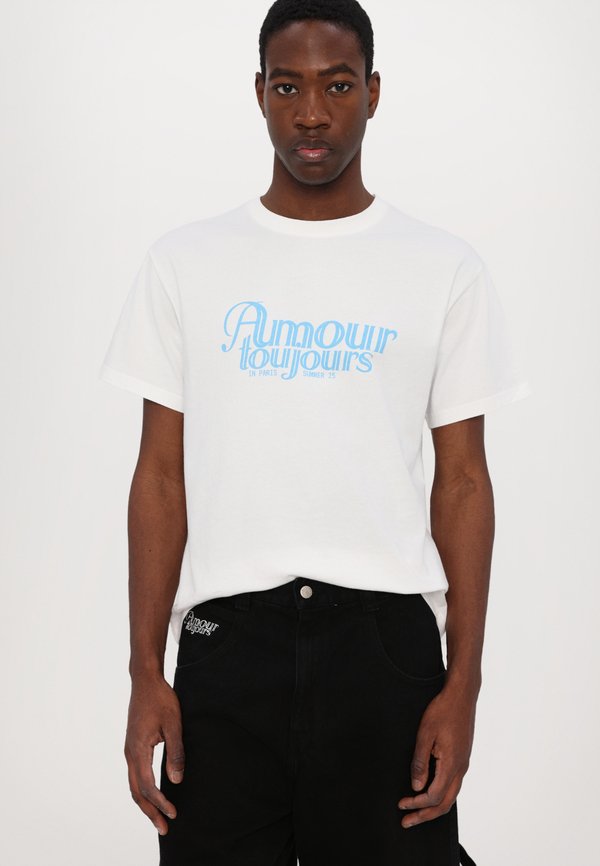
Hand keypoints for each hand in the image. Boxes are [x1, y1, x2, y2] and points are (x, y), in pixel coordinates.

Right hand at [124, 673, 184, 835]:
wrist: (145, 681)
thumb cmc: (161, 699)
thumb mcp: (174, 724)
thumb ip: (176, 752)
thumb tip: (177, 780)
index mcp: (138, 750)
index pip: (148, 786)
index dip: (161, 802)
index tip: (174, 814)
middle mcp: (130, 753)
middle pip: (137, 792)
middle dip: (150, 812)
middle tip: (164, 829)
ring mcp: (129, 750)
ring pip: (134, 785)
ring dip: (146, 803)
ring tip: (158, 818)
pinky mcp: (132, 746)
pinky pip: (135, 775)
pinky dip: (142, 791)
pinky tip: (153, 795)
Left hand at [397, 683, 476, 827]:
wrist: (461, 696)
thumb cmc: (442, 711)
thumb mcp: (425, 734)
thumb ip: (420, 762)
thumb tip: (416, 787)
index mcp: (451, 764)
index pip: (434, 796)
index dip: (416, 804)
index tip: (401, 804)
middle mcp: (461, 768)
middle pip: (445, 803)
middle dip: (425, 815)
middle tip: (407, 822)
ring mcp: (463, 764)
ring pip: (451, 796)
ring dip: (433, 807)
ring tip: (416, 812)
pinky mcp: (462, 758)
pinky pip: (453, 785)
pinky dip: (440, 796)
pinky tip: (429, 793)